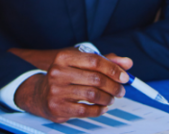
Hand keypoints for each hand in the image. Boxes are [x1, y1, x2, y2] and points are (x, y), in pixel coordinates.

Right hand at [13, 47, 131, 122]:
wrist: (41, 94)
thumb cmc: (66, 76)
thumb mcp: (81, 63)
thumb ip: (105, 62)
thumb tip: (128, 63)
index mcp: (64, 57)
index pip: (95, 61)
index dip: (113, 69)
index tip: (125, 77)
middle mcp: (58, 72)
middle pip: (95, 79)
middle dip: (113, 86)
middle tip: (121, 90)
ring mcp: (57, 90)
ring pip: (92, 95)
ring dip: (108, 98)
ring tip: (111, 98)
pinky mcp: (59, 107)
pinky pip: (86, 110)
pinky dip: (99, 110)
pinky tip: (103, 107)